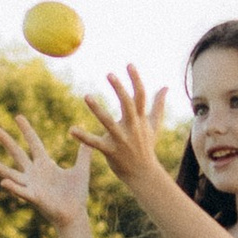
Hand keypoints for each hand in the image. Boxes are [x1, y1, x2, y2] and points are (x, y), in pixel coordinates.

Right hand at [0, 112, 92, 229]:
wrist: (76, 215)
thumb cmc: (76, 195)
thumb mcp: (81, 170)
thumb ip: (84, 154)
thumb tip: (88, 137)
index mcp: (44, 164)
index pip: (34, 143)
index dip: (26, 130)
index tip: (18, 116)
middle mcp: (34, 173)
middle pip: (18, 154)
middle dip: (7, 142)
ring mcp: (31, 186)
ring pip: (11, 173)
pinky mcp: (34, 198)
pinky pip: (21, 192)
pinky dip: (13, 187)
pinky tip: (2, 182)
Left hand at [78, 63, 169, 198]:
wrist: (144, 173)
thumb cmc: (147, 146)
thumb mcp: (154, 125)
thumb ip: (158, 105)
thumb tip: (165, 87)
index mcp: (141, 119)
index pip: (140, 95)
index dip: (136, 79)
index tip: (129, 64)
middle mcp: (132, 127)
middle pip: (127, 105)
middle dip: (119, 89)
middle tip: (109, 74)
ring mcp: (122, 139)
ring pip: (109, 123)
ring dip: (98, 110)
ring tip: (86, 96)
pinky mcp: (111, 151)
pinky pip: (95, 143)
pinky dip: (83, 137)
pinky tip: (71, 130)